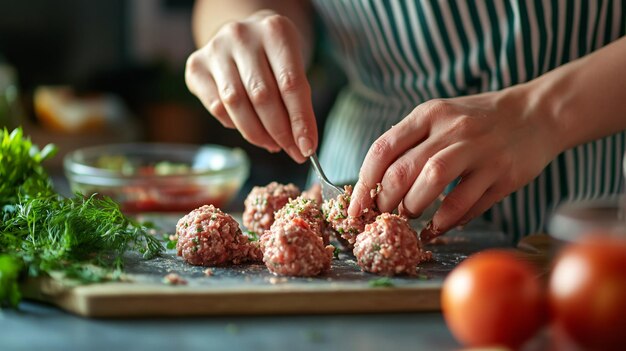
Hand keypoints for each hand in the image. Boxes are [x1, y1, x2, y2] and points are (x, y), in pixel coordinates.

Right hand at [185, 10, 316, 162]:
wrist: (248, 35)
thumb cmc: (276, 57)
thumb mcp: (295, 67)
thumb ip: (299, 102)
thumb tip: (303, 145)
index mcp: (275, 30)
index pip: (290, 84)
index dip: (300, 121)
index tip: (307, 148)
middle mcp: (241, 35)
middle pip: (262, 96)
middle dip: (280, 132)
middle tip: (293, 151)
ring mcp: (215, 49)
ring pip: (236, 104)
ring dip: (257, 134)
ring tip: (273, 144)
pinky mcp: (196, 66)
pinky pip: (217, 107)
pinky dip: (235, 125)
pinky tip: (249, 127)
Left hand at [348, 87, 558, 239]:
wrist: (537, 113)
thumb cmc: (477, 121)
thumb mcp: (440, 117)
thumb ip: (410, 144)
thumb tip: (375, 186)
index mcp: (429, 113)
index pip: (383, 149)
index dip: (364, 183)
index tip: (356, 208)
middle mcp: (453, 129)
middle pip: (403, 170)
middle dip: (386, 200)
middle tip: (385, 214)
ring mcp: (480, 150)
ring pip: (433, 182)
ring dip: (415, 207)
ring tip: (411, 216)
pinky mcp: (503, 173)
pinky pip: (467, 203)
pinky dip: (446, 221)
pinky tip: (438, 227)